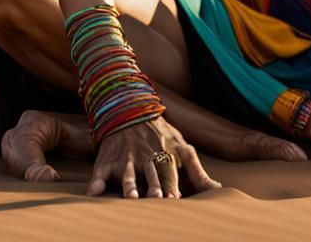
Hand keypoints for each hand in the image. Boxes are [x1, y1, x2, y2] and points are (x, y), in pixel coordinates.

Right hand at [88, 115, 221, 198]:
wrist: (131, 108)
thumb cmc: (161, 135)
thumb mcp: (182, 146)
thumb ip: (198, 171)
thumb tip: (217, 190)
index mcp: (166, 156)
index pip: (170, 174)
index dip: (173, 187)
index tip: (176, 201)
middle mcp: (147, 157)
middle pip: (151, 175)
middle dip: (155, 187)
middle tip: (158, 199)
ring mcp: (127, 159)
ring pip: (128, 175)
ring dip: (130, 187)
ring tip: (132, 198)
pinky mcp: (108, 159)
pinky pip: (100, 171)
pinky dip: (96, 182)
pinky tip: (93, 192)